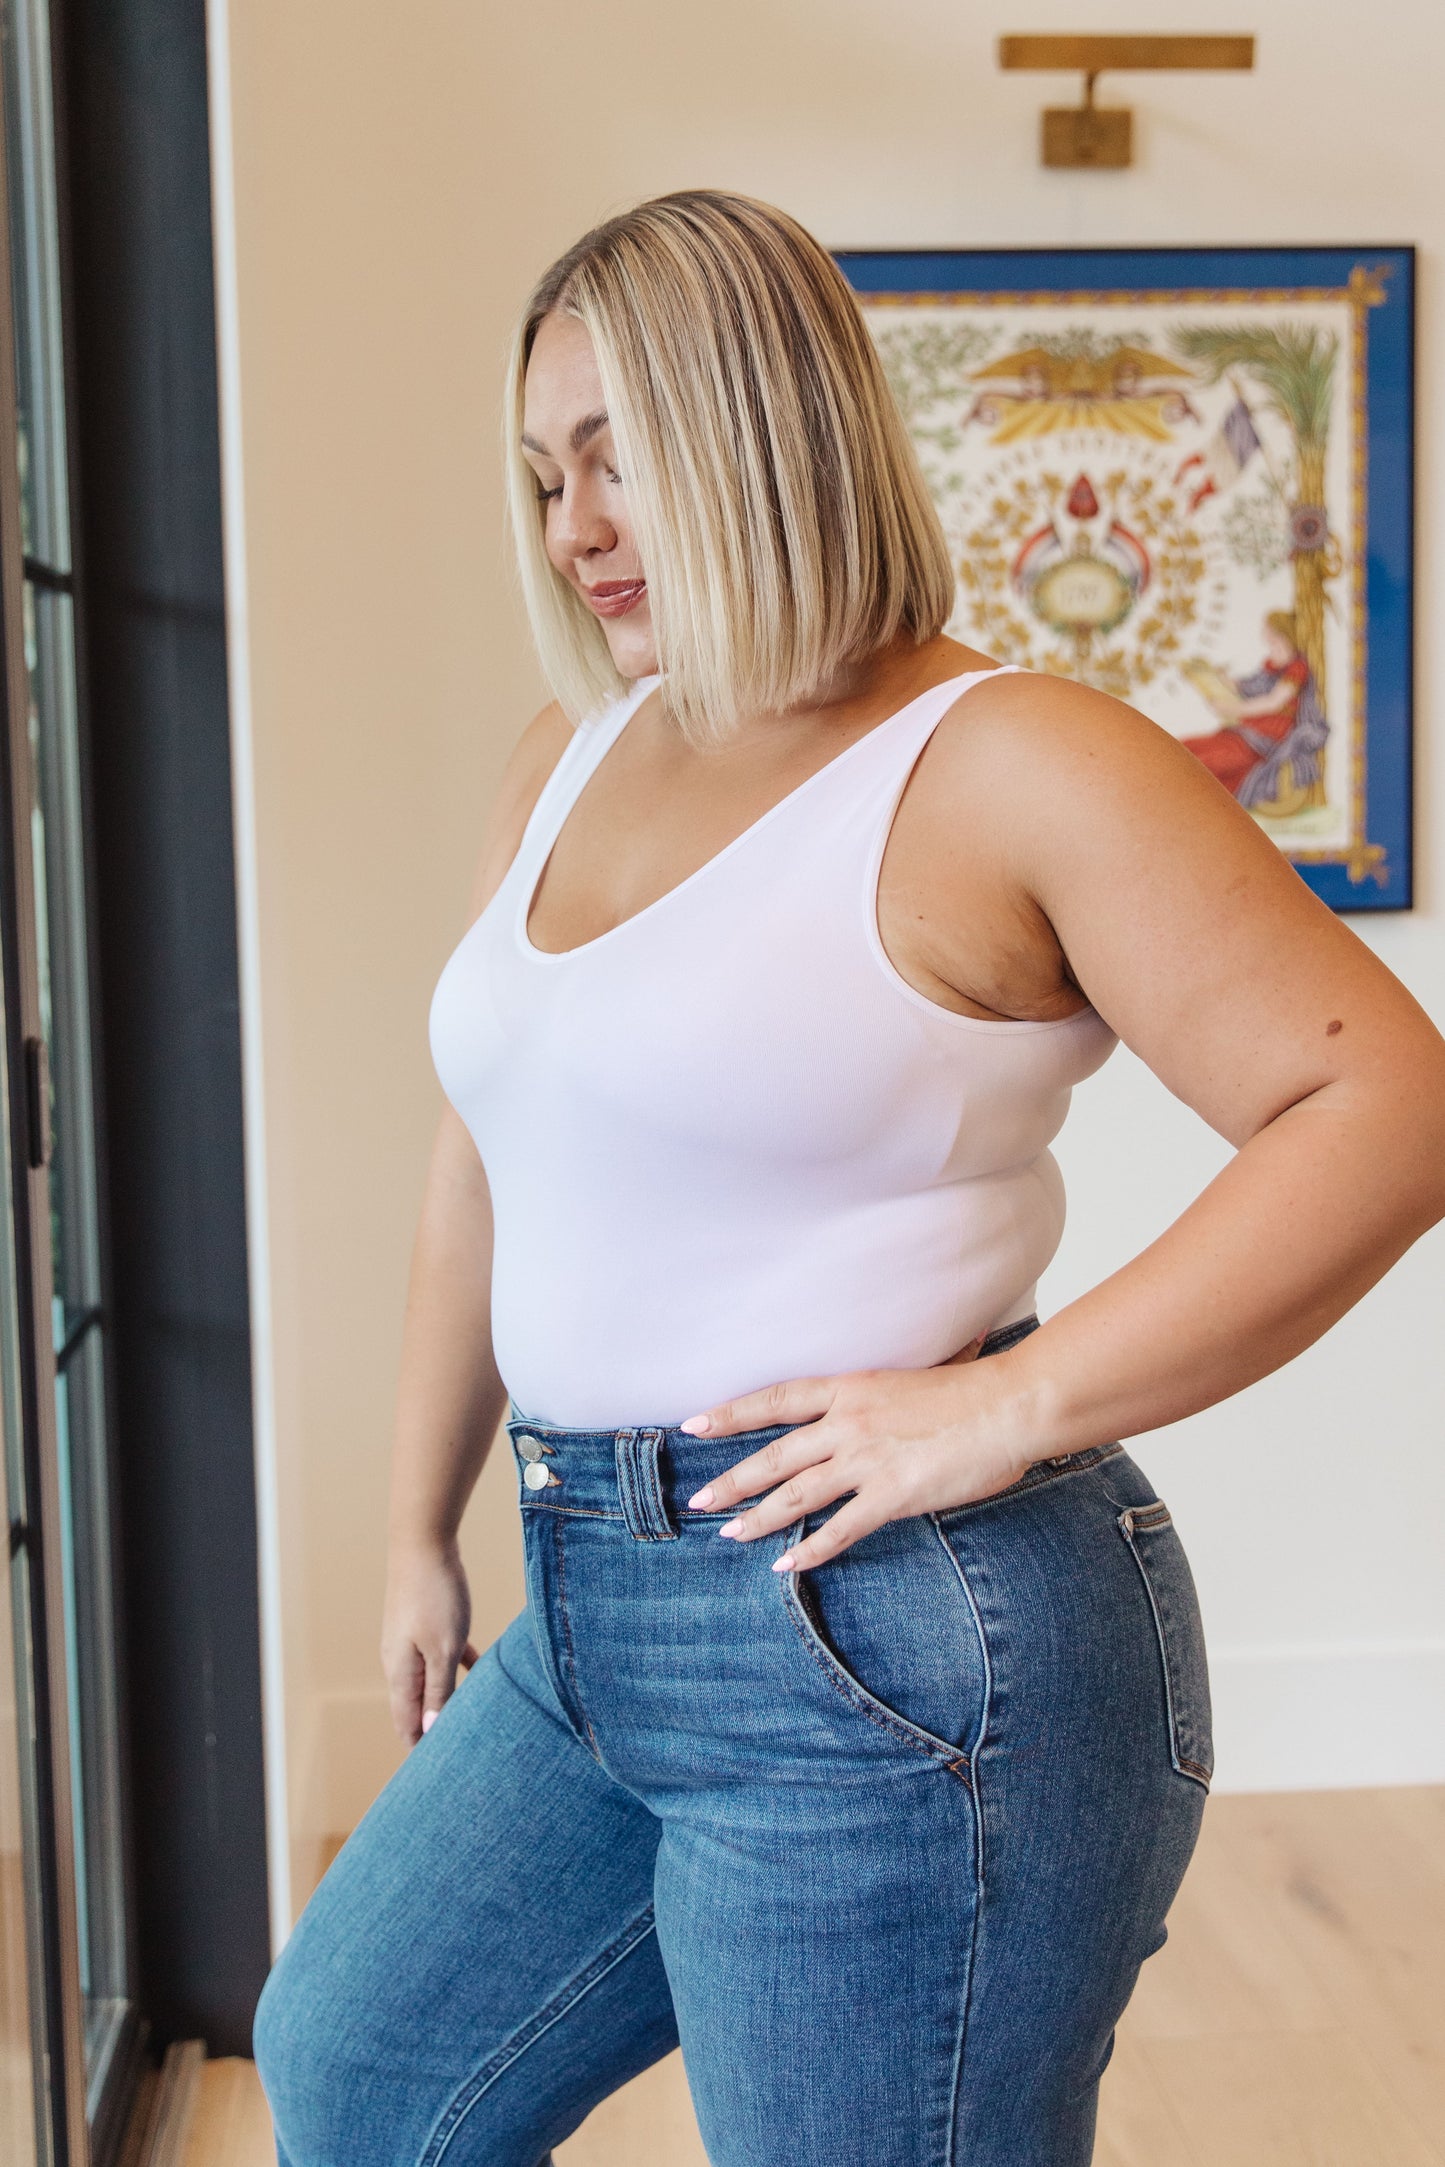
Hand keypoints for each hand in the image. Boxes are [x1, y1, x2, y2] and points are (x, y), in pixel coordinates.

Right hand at [381, 1536, 478, 1744]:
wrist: (423, 1542)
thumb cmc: (434, 1595)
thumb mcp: (442, 1648)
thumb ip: (438, 1690)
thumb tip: (429, 1732)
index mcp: (400, 1673)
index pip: (406, 1725)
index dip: (420, 1750)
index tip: (439, 1775)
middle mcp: (399, 1661)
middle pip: (416, 1707)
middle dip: (434, 1729)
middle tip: (459, 1753)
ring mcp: (411, 1641)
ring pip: (431, 1681)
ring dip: (448, 1699)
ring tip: (471, 1718)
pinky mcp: (424, 1623)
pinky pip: (441, 1655)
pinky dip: (458, 1667)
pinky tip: (479, 1670)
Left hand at [680, 1357, 1036, 1571]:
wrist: (1009, 1407)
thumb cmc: (971, 1391)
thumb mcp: (908, 1379)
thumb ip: (877, 1395)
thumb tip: (870, 1399)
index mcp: (850, 1387)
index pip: (775, 1399)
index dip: (732, 1413)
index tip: (695, 1425)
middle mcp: (848, 1422)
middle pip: (775, 1454)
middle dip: (733, 1479)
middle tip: (699, 1498)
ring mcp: (867, 1459)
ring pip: (797, 1493)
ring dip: (759, 1517)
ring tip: (730, 1533)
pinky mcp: (891, 1495)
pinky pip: (840, 1529)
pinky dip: (810, 1548)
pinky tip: (786, 1563)